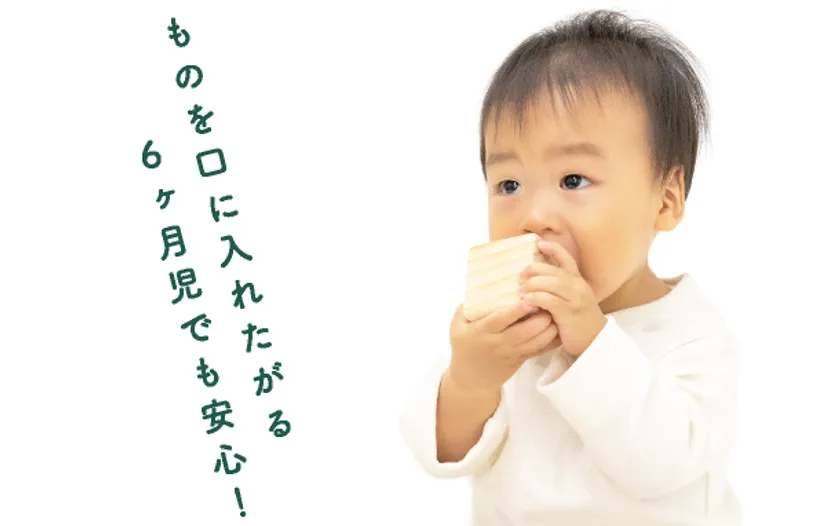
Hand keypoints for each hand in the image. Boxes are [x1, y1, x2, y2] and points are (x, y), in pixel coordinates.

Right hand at [448, 301, 559, 393]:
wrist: (470, 379)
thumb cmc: (463, 347)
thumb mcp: (456, 327)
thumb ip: (466, 308)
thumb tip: (479, 288)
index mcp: (482, 332)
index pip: (500, 320)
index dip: (515, 310)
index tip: (528, 298)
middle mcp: (498, 343)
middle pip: (524, 332)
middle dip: (539, 318)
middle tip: (549, 302)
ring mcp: (511, 354)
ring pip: (535, 342)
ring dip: (548, 329)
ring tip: (555, 313)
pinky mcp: (521, 360)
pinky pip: (539, 351)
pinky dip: (551, 341)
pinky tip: (558, 329)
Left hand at [517, 240, 607, 356]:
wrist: (595, 341)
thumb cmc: (578, 320)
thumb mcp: (572, 300)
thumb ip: (559, 289)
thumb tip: (535, 280)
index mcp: (578, 281)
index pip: (567, 259)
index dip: (554, 249)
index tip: (539, 243)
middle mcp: (578, 287)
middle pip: (554, 270)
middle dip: (534, 269)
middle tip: (519, 275)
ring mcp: (575, 299)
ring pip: (551, 283)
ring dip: (532, 284)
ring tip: (519, 289)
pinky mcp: (569, 313)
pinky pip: (550, 301)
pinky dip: (535, 298)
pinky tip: (525, 301)